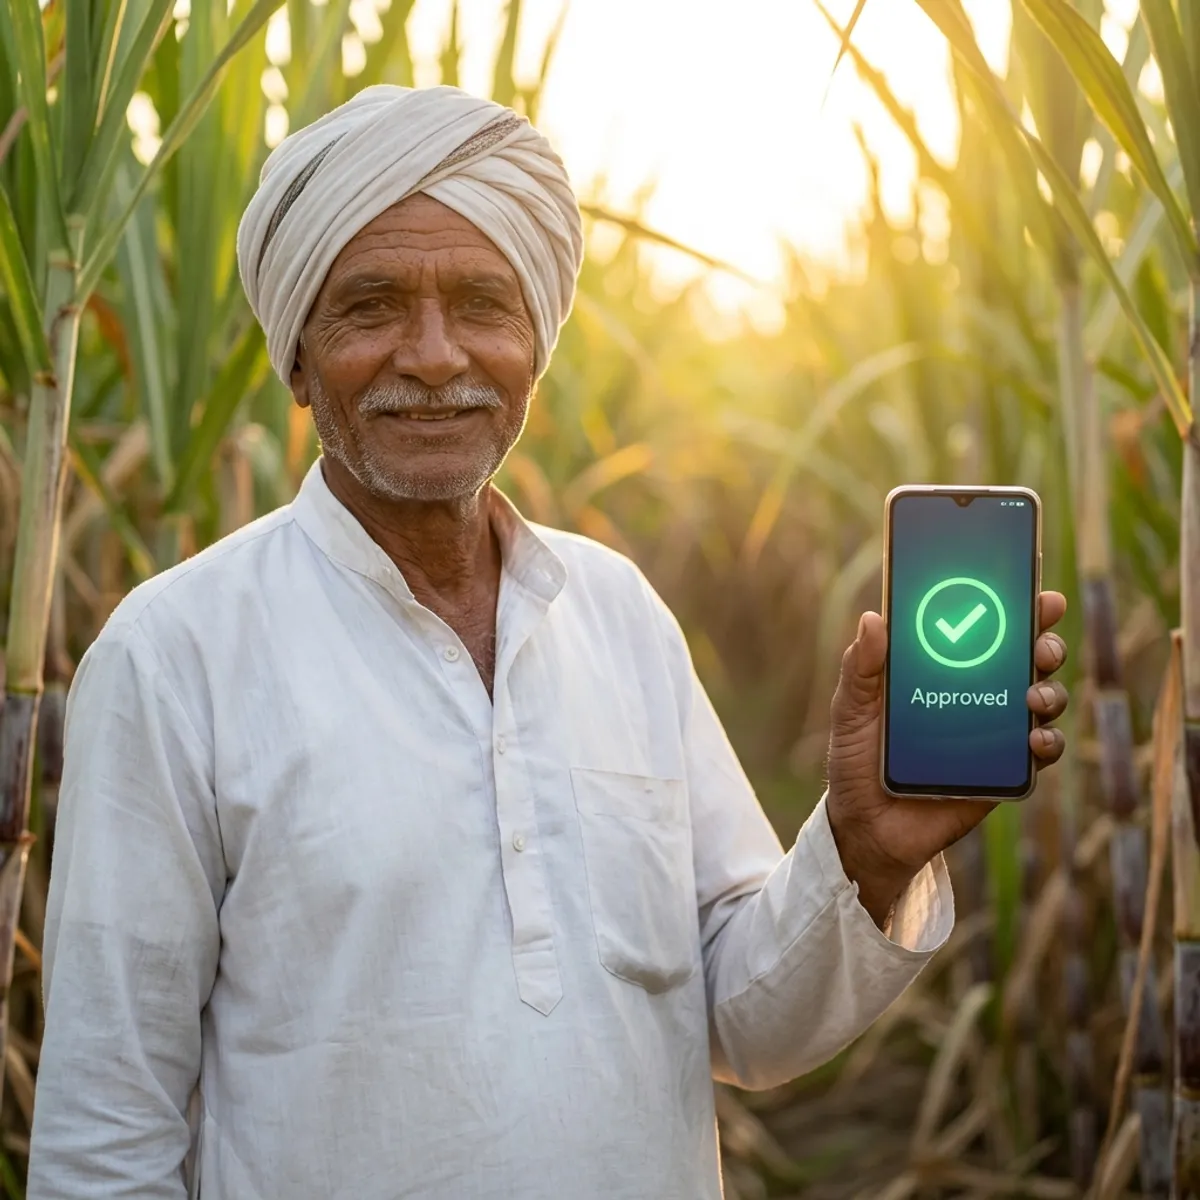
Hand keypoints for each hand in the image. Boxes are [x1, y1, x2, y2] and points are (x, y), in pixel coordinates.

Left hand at [825, 592, 1069, 928]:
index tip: (1038, 593)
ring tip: (1034, 696)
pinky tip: (1034, 739)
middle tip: (1040, 646)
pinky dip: (1047, 742)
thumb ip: (861, 668)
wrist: (865, 827)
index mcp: (942, 668)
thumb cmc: (856, 760)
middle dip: (1044, 645)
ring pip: (1042, 700)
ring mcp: (994, 733)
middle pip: (1026, 659)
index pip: (986, 628)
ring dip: (1050, 692)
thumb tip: (874, 618)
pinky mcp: (1003, 772)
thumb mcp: (851, 710)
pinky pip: (1040, 753)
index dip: (1017, 607)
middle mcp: (977, 694)